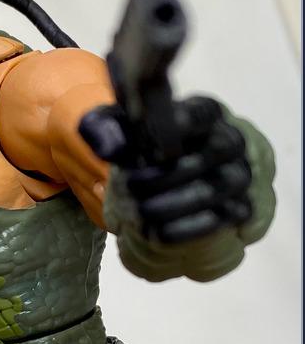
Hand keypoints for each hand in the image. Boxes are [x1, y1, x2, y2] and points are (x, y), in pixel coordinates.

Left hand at [80, 97, 251, 243]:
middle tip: (124, 187)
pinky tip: (152, 232)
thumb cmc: (141, 144)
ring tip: (134, 211)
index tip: (140, 148)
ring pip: (207, 194)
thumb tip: (108, 148)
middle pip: (198, 162)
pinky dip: (180, 230)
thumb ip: (104, 127)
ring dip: (164, 207)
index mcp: (204, 112)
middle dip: (155, 179)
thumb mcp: (117, 129)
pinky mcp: (240, 208)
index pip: (197, 116)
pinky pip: (216, 223)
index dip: (167, 133)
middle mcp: (229, 141)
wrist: (162, 179)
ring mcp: (238, 176)